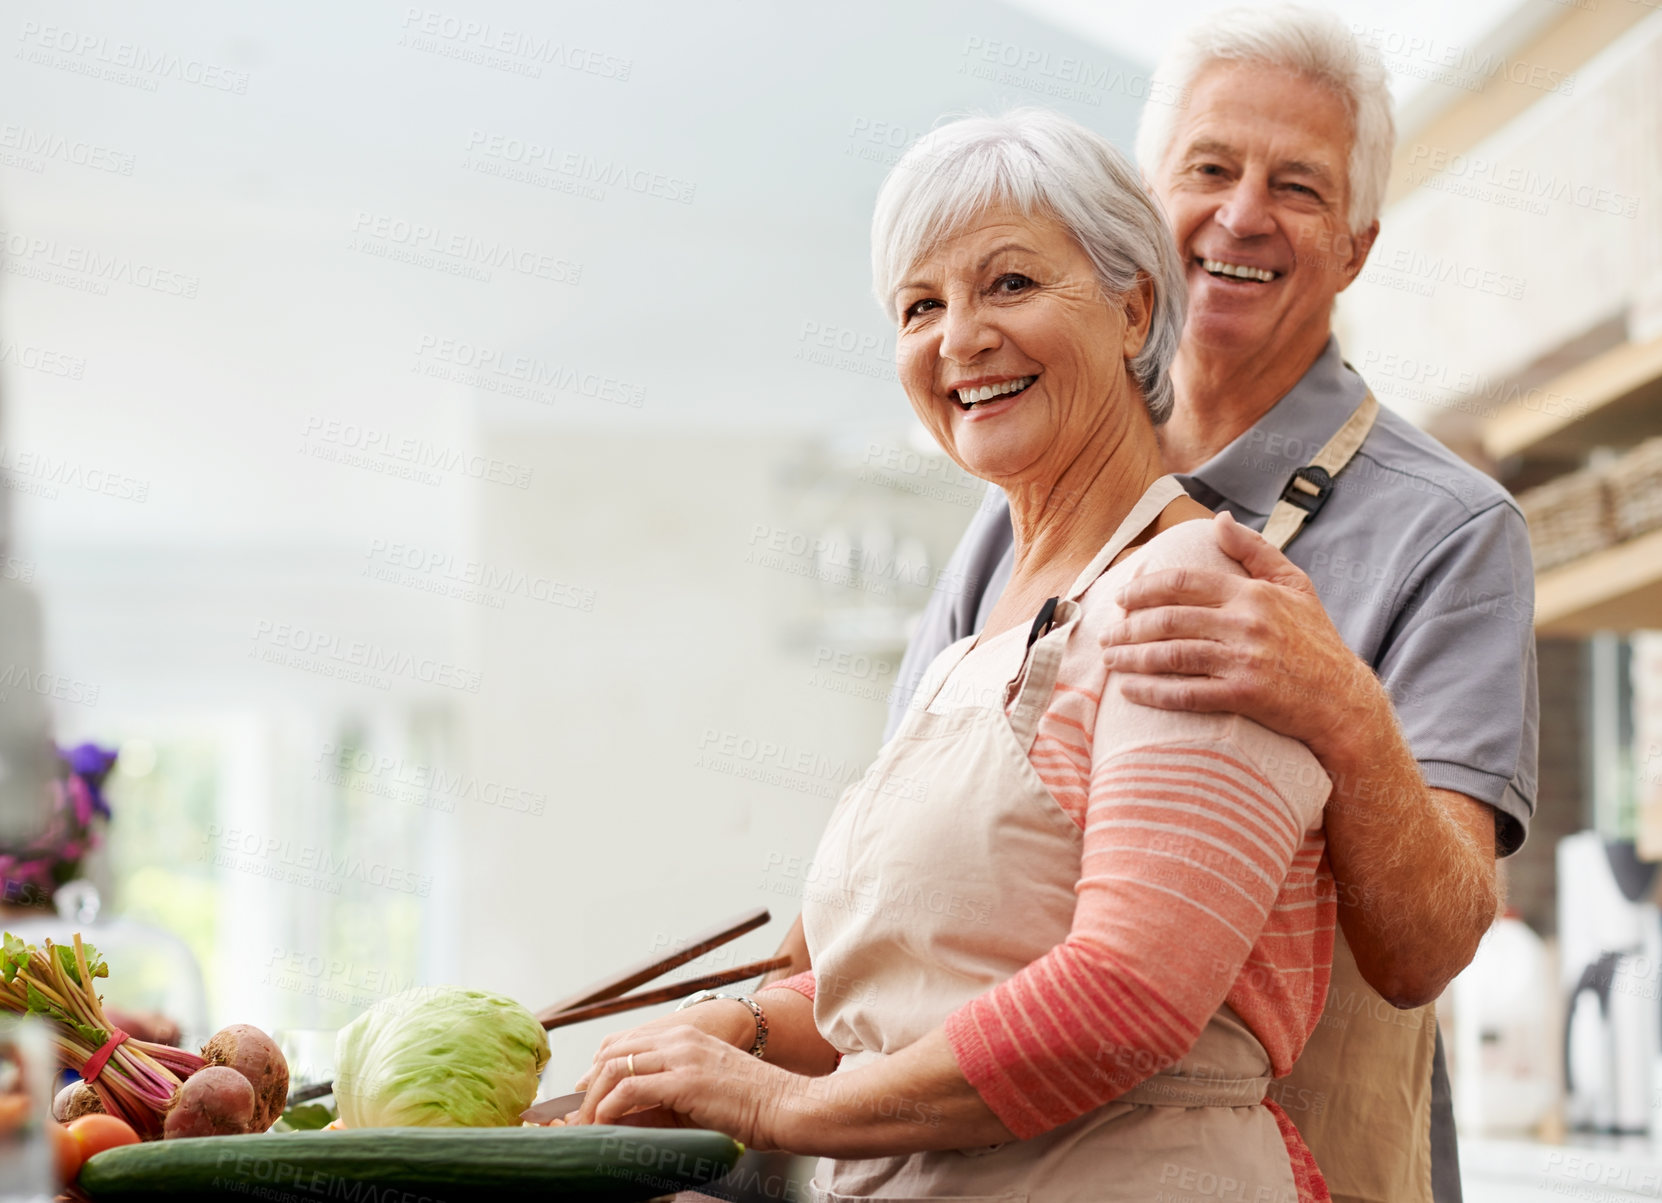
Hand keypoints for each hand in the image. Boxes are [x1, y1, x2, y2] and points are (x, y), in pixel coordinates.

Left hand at [570, 1025, 800, 1149]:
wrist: (786, 1106)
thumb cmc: (752, 1103)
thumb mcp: (703, 1089)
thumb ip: (668, 1092)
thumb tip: (629, 1112)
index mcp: (684, 1034)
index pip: (623, 1042)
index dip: (596, 1069)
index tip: (586, 1097)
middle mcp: (679, 1038)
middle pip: (612, 1052)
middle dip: (587, 1085)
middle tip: (577, 1115)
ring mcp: (682, 1056)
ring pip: (615, 1067)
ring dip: (593, 1098)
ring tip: (587, 1124)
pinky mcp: (685, 1081)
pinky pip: (631, 1089)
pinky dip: (610, 1107)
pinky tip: (606, 1123)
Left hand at [1100, 511, 1380, 760]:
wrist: (1343, 699)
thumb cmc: (1315, 641)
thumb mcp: (1295, 585)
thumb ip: (1255, 550)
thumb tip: (1219, 520)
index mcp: (1252, 593)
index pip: (1184, 583)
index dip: (1145, 589)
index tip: (1121, 597)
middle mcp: (1245, 623)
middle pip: (1169, 619)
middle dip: (1129, 626)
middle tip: (1106, 633)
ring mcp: (1244, 660)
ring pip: (1172, 654)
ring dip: (1133, 657)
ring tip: (1110, 658)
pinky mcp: (1244, 696)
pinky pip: (1186, 694)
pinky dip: (1153, 692)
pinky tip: (1130, 690)